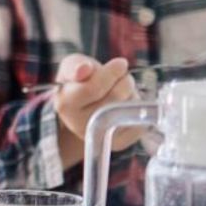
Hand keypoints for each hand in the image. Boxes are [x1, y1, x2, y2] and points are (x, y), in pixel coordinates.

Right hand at [52, 54, 138, 168]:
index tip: (120, 63)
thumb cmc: (79, 83)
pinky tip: (125, 105)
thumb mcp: (72, 68)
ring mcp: (100, 136)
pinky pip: (140, 120)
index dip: (111, 73)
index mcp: (66, 105)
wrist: (83, 109)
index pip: (93, 88)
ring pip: (128, 108)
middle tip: (122, 76)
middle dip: (124, 81)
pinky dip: (138, 109)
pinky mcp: (119, 142)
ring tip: (121, 92)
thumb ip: (75, 65)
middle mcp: (80, 125)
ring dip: (131, 94)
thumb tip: (83, 69)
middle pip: (116, 97)